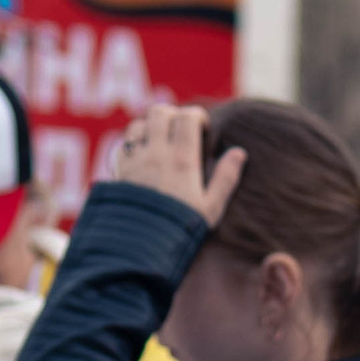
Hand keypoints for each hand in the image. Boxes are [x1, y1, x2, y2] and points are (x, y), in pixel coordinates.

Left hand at [114, 104, 246, 231]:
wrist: (139, 247)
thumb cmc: (180, 230)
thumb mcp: (211, 208)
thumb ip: (226, 178)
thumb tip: (239, 153)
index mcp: (182, 161)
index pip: (187, 118)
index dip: (197, 116)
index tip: (203, 127)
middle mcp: (156, 154)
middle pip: (160, 113)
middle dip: (173, 114)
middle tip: (182, 128)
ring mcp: (135, 161)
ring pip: (139, 124)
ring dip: (151, 126)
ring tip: (162, 140)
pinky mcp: (120, 171)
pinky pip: (124, 144)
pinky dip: (134, 141)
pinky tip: (143, 154)